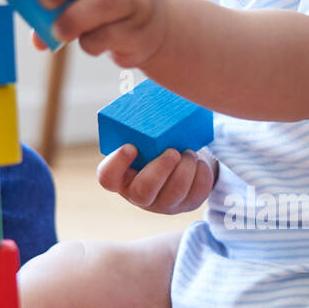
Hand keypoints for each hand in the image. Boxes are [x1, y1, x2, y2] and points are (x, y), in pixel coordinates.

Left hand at [34, 0, 167, 68]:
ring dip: (75, 17)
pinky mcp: (139, 31)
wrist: (154, 29)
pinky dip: (91, 42)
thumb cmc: (108, 8)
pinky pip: (110, 34)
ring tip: (58, 32)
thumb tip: (37, 38)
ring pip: (105, 2)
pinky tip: (87, 43)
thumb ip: (59, 8)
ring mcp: (135, 0)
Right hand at [97, 143, 216, 214]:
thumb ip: (142, 132)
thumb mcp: (145, 141)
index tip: (131, 146)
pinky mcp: (187, 204)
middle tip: (173, 152)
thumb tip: (155, 104)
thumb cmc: (157, 146)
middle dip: (160, 170)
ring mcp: (164, 203)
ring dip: (185, 170)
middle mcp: (139, 195)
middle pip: (143, 192)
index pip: (108, 178)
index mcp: (121, 176)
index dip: (117, 164)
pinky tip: (199, 162)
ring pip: (174, 194)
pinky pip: (196, 195)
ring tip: (189, 153)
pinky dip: (201, 175)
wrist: (182, 163)